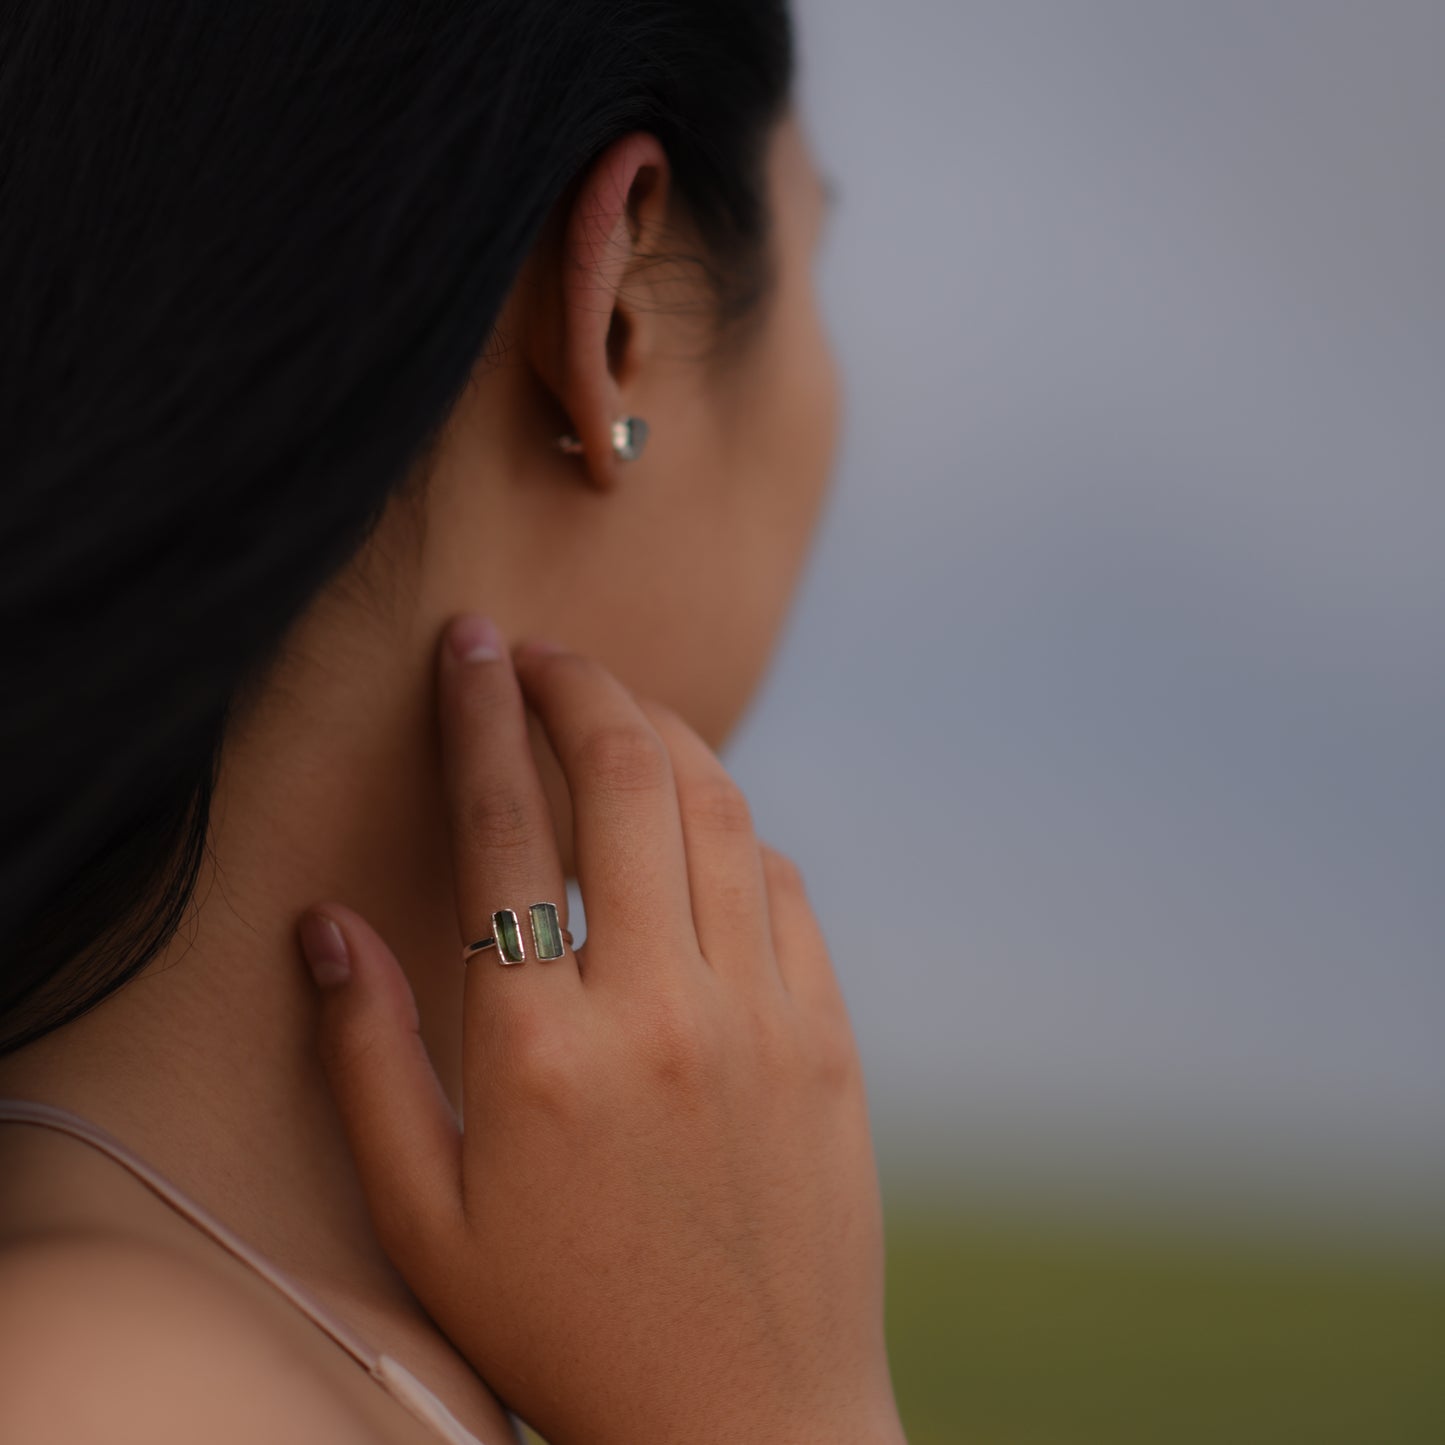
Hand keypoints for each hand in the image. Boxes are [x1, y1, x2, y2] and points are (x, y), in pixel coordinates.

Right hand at [295, 615, 905, 1444]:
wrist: (747, 1419)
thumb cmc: (565, 1330)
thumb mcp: (424, 1219)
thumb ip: (365, 1060)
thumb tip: (322, 924)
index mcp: (539, 1050)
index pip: (500, 824)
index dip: (477, 711)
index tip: (470, 641)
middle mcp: (659, 1008)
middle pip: (626, 776)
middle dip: (581, 685)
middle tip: (545, 654)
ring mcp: (762, 1014)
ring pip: (720, 809)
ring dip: (666, 734)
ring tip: (618, 714)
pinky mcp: (829, 1036)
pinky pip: (786, 885)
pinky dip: (738, 829)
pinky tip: (700, 829)